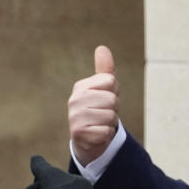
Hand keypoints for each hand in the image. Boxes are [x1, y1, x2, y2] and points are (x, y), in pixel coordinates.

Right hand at [68, 46, 118, 165]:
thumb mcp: (103, 89)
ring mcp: (75, 117)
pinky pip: (106, 132)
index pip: (110, 81)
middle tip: (102, 114)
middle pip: (112, 99)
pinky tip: (97, 135)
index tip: (105, 99)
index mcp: (81, 86)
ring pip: (111, 116)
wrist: (89, 140)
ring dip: (110, 123)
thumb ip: (105, 70)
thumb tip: (102, 48)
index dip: (114, 91)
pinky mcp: (78, 133)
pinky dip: (106, 135)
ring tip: (100, 124)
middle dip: (113, 109)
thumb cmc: (99, 110)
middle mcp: (75, 100)